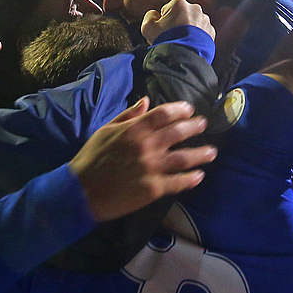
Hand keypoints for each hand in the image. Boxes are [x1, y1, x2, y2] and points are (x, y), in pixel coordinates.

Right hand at [71, 97, 215, 221]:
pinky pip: (179, 182)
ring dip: (201, 154)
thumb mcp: (106, 130)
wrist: (81, 192)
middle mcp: (147, 146)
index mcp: (134, 130)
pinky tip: (199, 176)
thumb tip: (146, 101)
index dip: (180, 109)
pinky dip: (191, 179)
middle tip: (203, 125)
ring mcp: (152, 168)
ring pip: (184, 158)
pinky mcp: (153, 189)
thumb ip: (128, 116)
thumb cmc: (91, 158)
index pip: (164, 114)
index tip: (189, 110)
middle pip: (179, 132)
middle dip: (194, 127)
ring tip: (211, 152)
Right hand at [141, 0, 213, 42]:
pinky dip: (197, 37)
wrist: (184, 57)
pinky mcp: (211, 31)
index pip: (167, 9)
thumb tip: (154, 14)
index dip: (163, 21)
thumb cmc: (165, 41)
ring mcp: (204, 20)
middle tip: (172, 36)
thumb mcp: (147, 27)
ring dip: (188, 30)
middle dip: (177, 23)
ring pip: (193, 23)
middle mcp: (195, 8)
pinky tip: (190, 44)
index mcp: (179, 3)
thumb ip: (149, 16)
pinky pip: (202, 32)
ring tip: (181, 41)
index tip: (164, 30)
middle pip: (182, 15)